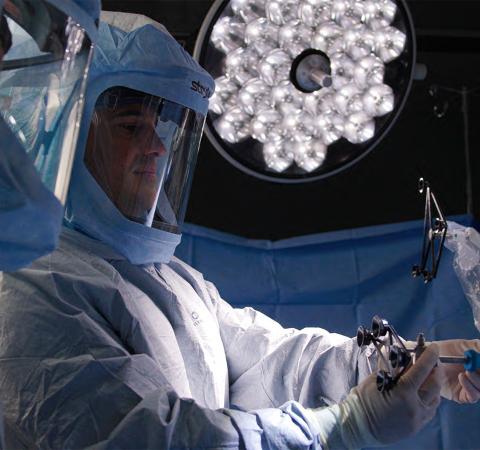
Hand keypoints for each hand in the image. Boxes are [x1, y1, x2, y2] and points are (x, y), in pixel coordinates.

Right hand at [312, 344, 441, 448]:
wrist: (358, 425)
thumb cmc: (364, 399)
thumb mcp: (377, 379)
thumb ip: (393, 368)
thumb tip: (402, 353)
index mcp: (403, 392)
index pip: (422, 369)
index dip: (429, 356)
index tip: (433, 347)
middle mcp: (415, 406)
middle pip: (434, 383)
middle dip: (435, 369)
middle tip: (432, 360)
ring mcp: (418, 419)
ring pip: (436, 398)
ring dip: (434, 384)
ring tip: (428, 376)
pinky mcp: (417, 426)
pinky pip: (430, 409)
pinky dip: (430, 398)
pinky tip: (423, 392)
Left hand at [434, 339, 479, 402]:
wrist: (428, 355)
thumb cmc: (447, 349)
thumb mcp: (466, 346)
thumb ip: (479, 348)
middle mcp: (479, 379)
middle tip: (477, 368)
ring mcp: (472, 388)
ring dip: (478, 381)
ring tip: (468, 371)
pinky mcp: (461, 395)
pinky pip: (472, 396)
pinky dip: (470, 387)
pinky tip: (462, 376)